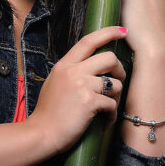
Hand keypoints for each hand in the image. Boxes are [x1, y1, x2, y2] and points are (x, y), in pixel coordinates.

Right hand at [26, 25, 126, 153]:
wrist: (41, 134)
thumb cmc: (48, 113)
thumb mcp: (54, 83)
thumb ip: (70, 72)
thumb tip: (89, 67)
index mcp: (64, 65)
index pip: (89, 41)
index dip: (109, 33)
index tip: (123, 31)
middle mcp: (73, 71)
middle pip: (109, 58)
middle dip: (120, 70)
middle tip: (118, 82)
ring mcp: (82, 85)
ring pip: (115, 83)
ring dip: (115, 96)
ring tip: (107, 107)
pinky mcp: (90, 102)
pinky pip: (112, 104)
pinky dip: (111, 115)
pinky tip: (104, 122)